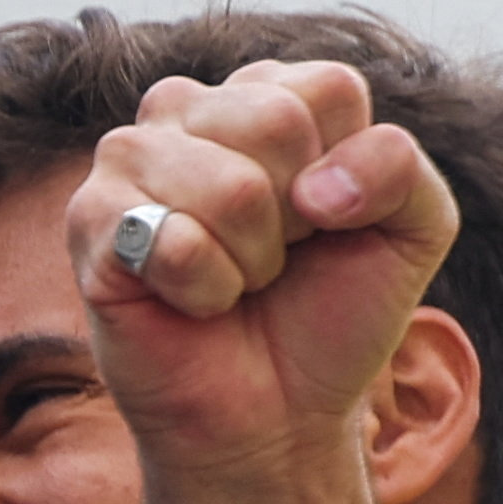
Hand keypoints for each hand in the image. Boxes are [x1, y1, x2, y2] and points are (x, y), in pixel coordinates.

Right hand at [63, 60, 462, 473]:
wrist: (278, 415)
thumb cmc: (332, 314)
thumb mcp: (411, 231)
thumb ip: (401, 168)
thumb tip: (315, 186)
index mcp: (267, 94)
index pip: (331, 89)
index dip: (350, 175)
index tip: (328, 222)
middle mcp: (190, 108)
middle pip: (278, 122)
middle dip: (300, 218)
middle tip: (280, 257)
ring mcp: (131, 157)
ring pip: (231, 187)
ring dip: (254, 260)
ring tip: (237, 279)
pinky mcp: (92, 220)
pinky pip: (174, 241)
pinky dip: (208, 291)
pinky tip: (194, 301)